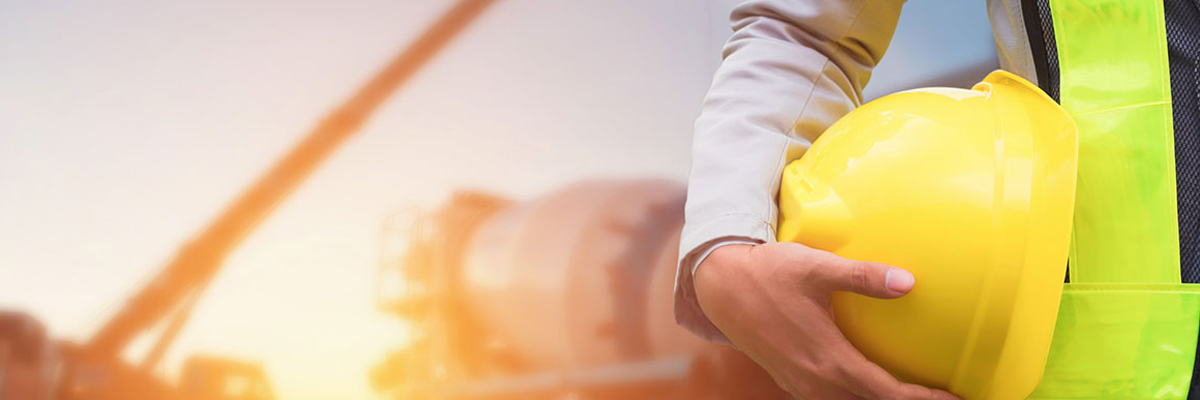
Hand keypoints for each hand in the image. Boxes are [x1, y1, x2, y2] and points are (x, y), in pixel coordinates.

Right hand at [694, 242, 958, 399]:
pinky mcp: (788, 378)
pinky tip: (864, 385)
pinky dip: (854, 397)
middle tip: (941, 396)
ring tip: (908, 394)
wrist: (719, 285)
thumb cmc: (769, 273)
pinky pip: (829, 399)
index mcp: (829, 361)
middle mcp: (815, 381)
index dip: (923, 399)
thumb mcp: (817, 268)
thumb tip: (909, 282)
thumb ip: (864, 277)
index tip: (954, 396)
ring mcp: (799, 384)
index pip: (888, 393)